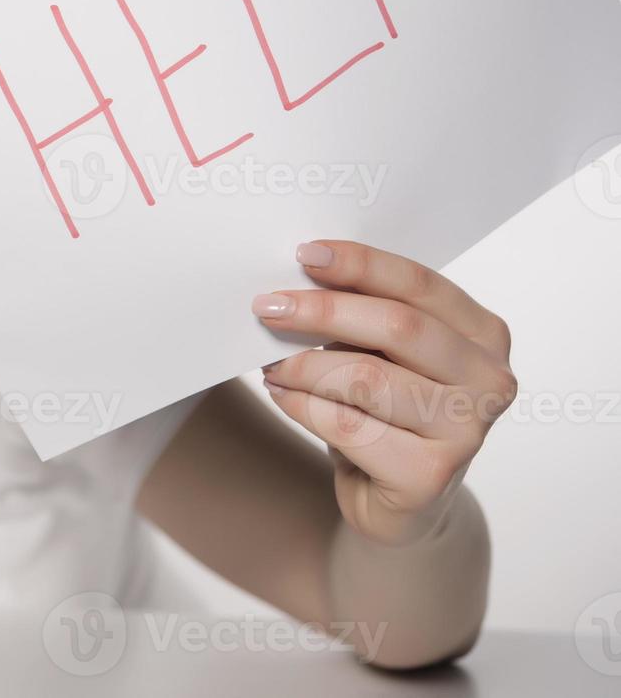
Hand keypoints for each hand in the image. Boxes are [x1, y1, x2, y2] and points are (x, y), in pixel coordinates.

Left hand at [253, 240, 516, 547]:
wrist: (400, 501)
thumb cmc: (389, 413)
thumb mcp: (386, 356)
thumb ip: (365, 318)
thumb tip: (299, 283)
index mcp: (482, 335)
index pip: (420, 284)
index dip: (361, 265)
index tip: (305, 254)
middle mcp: (488, 380)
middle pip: (396, 327)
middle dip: (322, 311)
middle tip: (268, 307)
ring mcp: (466, 431)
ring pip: (365, 379)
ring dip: (303, 366)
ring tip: (272, 363)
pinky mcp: (429, 475)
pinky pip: (346, 425)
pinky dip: (301, 404)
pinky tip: (283, 395)